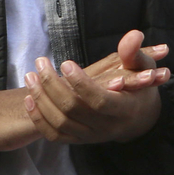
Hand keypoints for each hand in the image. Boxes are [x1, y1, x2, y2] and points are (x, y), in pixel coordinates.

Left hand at [23, 30, 171, 143]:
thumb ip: (134, 52)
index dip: (80, 83)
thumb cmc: (141, 88)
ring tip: (30, 76)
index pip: (98, 100)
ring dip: (41, 99)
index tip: (65, 63)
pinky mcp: (79, 140)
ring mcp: (91, 136)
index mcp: (124, 109)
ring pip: (59, 122)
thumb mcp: (144, 68)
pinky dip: (38, 118)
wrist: (139, 119)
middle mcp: (106, 127)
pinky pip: (53, 134)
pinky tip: (30, 97)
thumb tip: (133, 35)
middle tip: (41, 63)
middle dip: (52, 85)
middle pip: (72, 109)